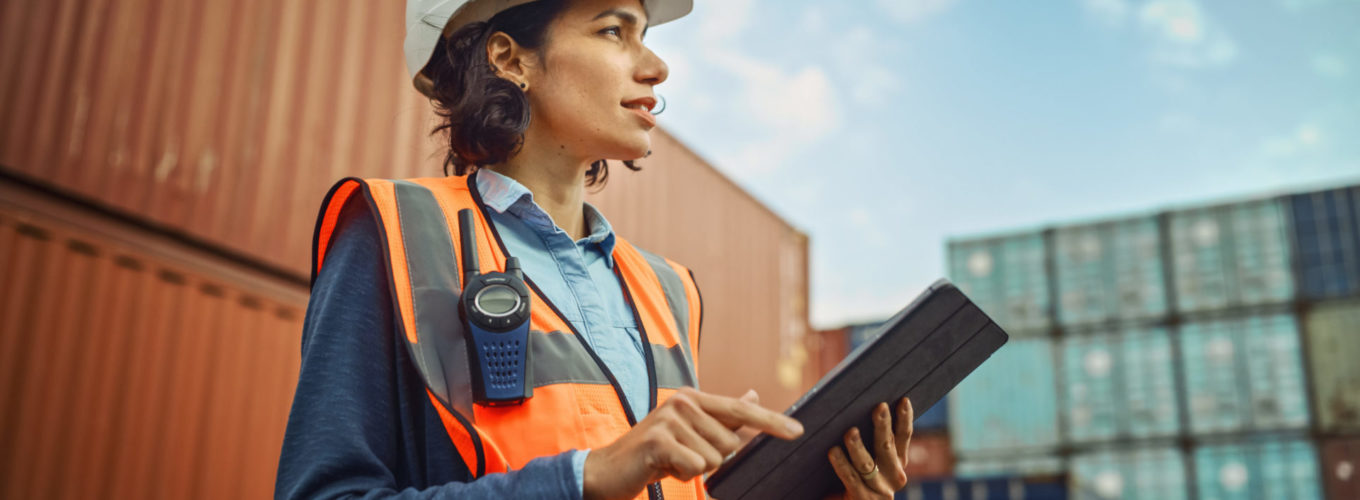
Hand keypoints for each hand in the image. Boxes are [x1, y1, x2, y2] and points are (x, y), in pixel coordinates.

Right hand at [583, 388, 803, 499]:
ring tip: (670, 462)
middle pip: (730, 444)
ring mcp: (670, 419)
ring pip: (715, 458)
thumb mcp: (690, 431)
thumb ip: (722, 415)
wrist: (608, 470)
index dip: (772, 421)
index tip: (798, 431)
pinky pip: (696, 467)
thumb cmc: (654, 453)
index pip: (742, 409)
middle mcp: (683, 402)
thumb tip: (754, 393)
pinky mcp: (659, 440)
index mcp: (694, 398)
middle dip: (712, 459)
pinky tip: (662, 468)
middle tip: (681, 457)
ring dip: (694, 468)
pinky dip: (682, 475)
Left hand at [825, 398, 913, 499]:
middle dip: (883, 426)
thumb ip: (872, 441)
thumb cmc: (859, 479)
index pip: (903, 436)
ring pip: (867, 464)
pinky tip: (833, 451)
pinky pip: (850, 479)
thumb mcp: (873, 462)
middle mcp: (894, 476)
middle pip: (887, 446)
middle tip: (880, 407)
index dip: (904, 418)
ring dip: (858, 446)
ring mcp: (880, 490)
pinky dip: (841, 464)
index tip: (903, 400)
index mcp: (898, 462)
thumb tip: (858, 407)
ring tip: (850, 431)